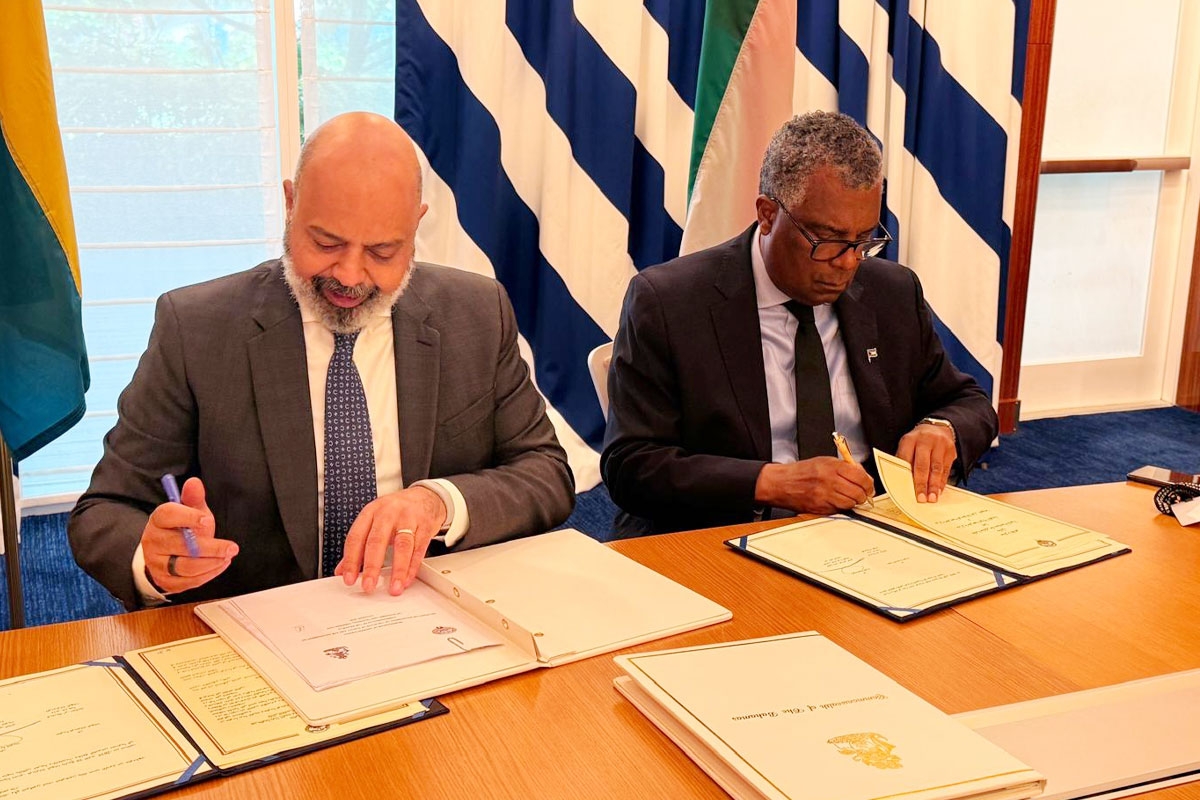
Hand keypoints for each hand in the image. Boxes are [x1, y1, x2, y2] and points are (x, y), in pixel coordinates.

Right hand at [141, 477, 238, 593]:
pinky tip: (220, 564)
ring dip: (211, 562)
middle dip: (210, 547)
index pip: (167, 515)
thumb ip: (193, 499)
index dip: (187, 516)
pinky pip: (188, 582)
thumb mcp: (189, 511)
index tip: (207, 520)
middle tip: (232, 547)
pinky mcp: (165, 581)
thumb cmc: (182, 529)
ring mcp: (157, 563)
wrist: (167, 554)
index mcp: (158, 520)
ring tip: (227, 556)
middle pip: (180, 545)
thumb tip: (195, 482)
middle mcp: (153, 542)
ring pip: (185, 566)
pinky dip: (208, 574)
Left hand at [335, 486, 447, 594]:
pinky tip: (407, 579)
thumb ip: (358, 545)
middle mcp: (388, 513)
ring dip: (397, 570)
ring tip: (394, 587)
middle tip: (368, 585)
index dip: (351, 560)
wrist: (425, 496)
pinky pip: (418, 549)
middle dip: (372, 567)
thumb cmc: (397, 510)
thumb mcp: (374, 521)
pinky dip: (412, 567)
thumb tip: (342, 569)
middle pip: (377, 541)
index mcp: (371, 512)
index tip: (349, 579)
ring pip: (402, 546)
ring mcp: (408, 518)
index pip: (356, 537)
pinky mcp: (425, 525)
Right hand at [754, 458, 874, 515]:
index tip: (869, 485)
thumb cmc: (803, 472)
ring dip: (853, 502)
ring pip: (850, 503)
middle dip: (863, 495)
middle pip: (858, 493)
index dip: (868, 483)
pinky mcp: (820, 508)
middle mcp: (829, 482)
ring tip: (850, 497)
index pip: (860, 477)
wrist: (783, 483)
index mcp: (832, 467)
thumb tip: (862, 475)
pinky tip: (837, 501)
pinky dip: (841, 507)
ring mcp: (825, 496)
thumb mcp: (825, 461)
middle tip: (863, 493)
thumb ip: (845, 467)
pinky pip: (839, 510)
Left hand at [896, 423, 956, 501]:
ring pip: (936, 468)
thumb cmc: (918, 442)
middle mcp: (925, 441)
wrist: (938, 428)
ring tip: (932, 498)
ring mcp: (939, 445)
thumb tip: (902, 482)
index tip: (905, 489)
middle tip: (921, 498)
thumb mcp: (908, 445)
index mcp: (909, 439)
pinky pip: (946, 469)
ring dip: (934, 485)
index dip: (906, 475)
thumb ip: (905, 461)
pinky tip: (939, 490)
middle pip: (922, 464)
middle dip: (921, 483)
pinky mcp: (950, 451)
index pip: (906, 459)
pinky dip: (942, 482)